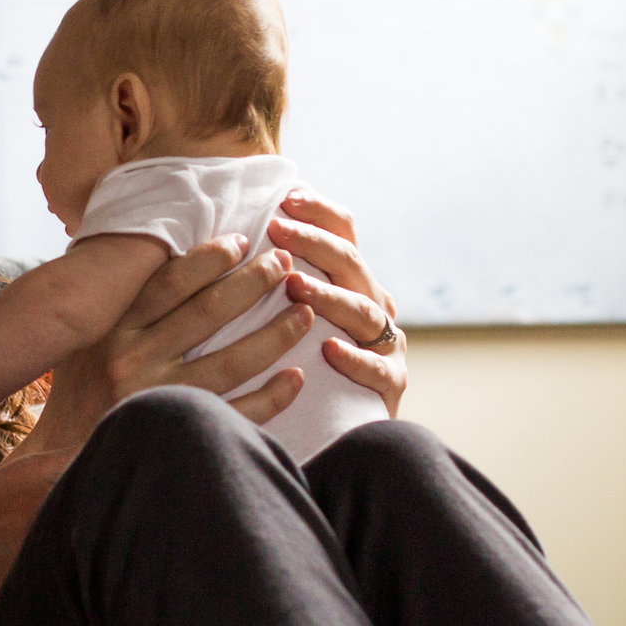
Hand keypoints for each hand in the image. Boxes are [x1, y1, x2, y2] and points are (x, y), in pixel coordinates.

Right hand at [23, 235, 309, 454]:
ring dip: (275, 334)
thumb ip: (117, 302)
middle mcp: (135, 360)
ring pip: (233, 361)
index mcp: (113, 329)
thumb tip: (156, 251)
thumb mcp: (82, 338)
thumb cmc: (76, 390)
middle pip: (209, 312)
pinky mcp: (178, 433)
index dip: (211, 257)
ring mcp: (160, 399)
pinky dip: (272, 396)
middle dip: (254, 282)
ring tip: (303, 313)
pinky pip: (238, 413)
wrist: (58, 457)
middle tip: (284, 264)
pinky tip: (295, 378)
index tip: (243, 241)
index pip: (171, 282)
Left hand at [271, 189, 406, 416]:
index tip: (285, 196)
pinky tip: (329, 350)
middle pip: (351, 262)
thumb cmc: (302, 360)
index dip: (318, 212)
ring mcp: (386, 343)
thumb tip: (234, 231)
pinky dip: (354, 358)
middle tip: (276, 230)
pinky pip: (376, 368)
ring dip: (328, 295)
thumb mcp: (291, 312)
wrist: (335, 428)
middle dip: (313, 243)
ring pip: (363, 311)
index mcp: (352, 280)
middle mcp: (373, 303)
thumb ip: (277, 275)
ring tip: (294, 286)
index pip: (344, 232)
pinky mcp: (391, 383)